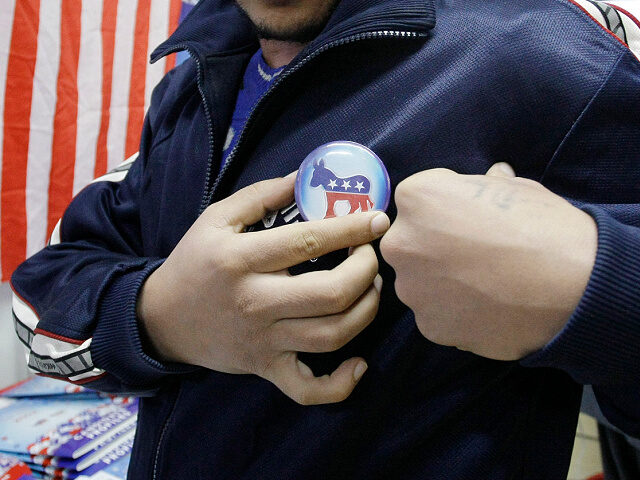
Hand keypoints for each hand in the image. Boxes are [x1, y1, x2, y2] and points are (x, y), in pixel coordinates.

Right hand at [138, 175, 389, 404]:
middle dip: (366, 270)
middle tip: (371, 256)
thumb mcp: (216, 219)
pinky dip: (339, 385)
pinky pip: (307, 389)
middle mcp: (255, 302)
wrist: (163, 319)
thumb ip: (260, 196)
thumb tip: (303, 178)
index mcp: (241, 260)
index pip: (308, 241)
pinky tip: (359, 363)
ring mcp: (263, 340)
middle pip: (331, 293)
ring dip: (366, 311)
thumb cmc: (195, 263)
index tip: (377, 220)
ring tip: (371, 289)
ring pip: (332, 335)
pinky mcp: (266, 368)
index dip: (351, 229)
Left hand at [380, 163, 596, 359]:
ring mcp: (411, 290)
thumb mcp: (515, 188)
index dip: (447, 208)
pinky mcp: (429, 327)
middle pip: (411, 243)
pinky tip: (487, 308)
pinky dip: (456, 313)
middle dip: (434, 246)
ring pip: (420, 282)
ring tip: (486, 284)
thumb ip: (487, 184)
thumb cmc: (542, 226)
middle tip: (476, 255)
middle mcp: (401, 243)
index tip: (473, 218)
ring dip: (442, 282)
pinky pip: (436, 315)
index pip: (418, 200)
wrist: (573, 286)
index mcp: (416, 198)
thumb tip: (493, 175)